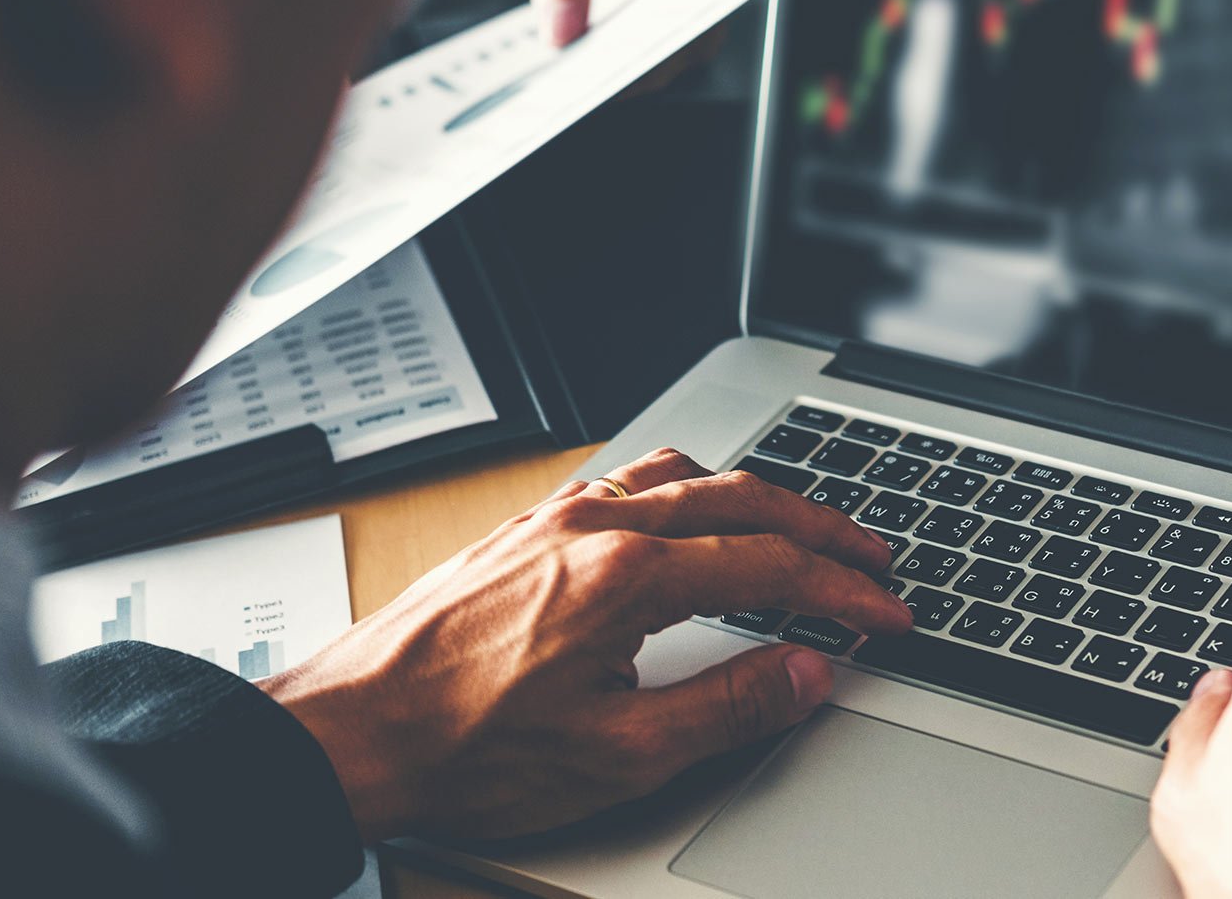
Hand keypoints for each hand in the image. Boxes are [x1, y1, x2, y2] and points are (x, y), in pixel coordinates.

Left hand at [258, 449, 908, 840]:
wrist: (344, 733)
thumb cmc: (461, 748)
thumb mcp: (616, 756)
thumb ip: (727, 708)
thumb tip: (806, 673)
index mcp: (627, 576)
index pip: (771, 567)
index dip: (843, 591)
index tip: (886, 613)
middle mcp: (595, 525)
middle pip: (742, 500)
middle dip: (820, 528)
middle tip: (872, 557)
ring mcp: (557, 517)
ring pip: (686, 475)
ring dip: (756, 498)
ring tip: (799, 532)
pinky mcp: (526, 526)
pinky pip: (631, 478)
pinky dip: (692, 490)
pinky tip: (692, 519)